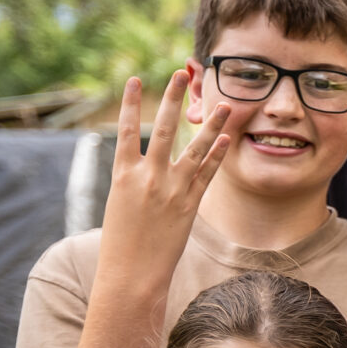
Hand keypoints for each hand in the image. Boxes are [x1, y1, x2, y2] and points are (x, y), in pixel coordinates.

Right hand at [93, 73, 231, 297]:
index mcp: (121, 174)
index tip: (134, 79)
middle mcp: (146, 176)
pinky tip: (228, 138)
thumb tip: (142, 166)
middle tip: (180, 73)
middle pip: (162, 128)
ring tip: (224, 104)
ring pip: (193, 148)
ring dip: (211, 124)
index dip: (129, 102)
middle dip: (172, 99)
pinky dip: (218, 155)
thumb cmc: (121, 242)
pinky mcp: (190, 204)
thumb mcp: (119, 205)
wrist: (131, 274)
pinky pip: (208, 173)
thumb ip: (132, 180)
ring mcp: (171, 189)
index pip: (124, 129)